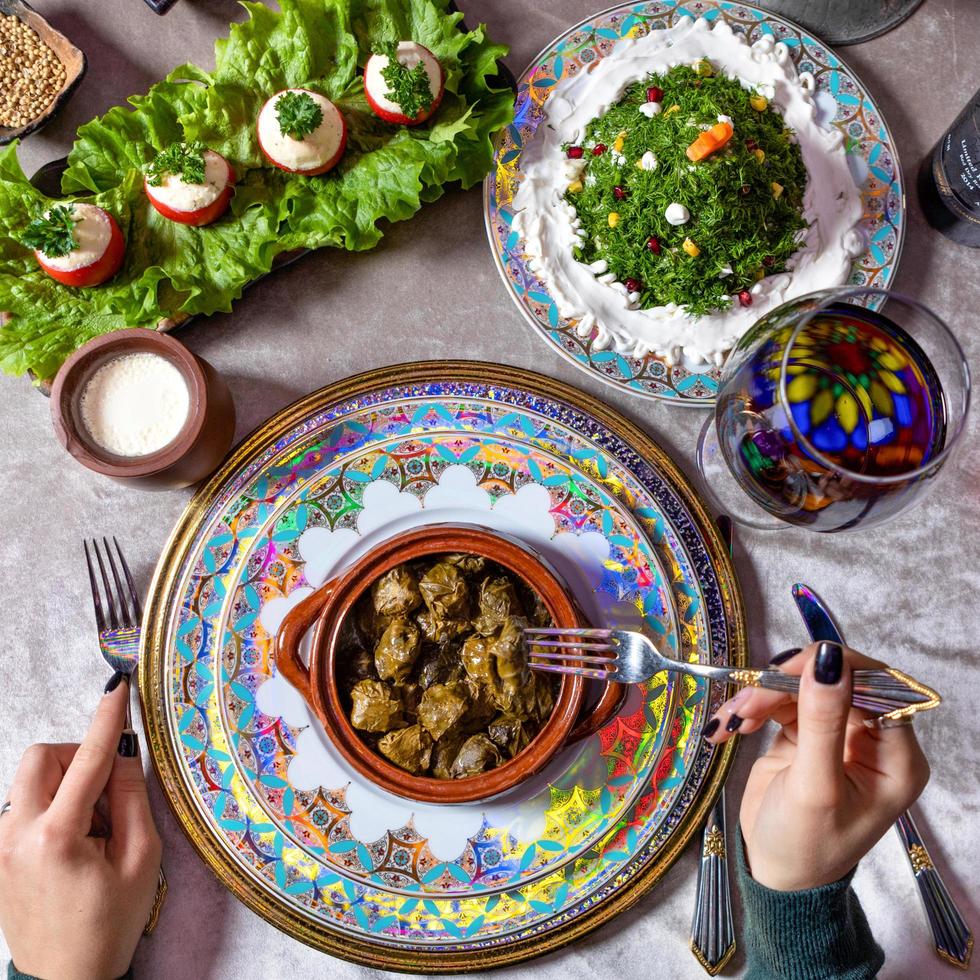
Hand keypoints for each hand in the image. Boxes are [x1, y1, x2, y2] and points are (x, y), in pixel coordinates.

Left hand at [0, 677, 161, 979]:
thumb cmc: (107, 926)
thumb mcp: (140, 861)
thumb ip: (133, 799)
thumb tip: (125, 754)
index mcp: (56, 837)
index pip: (87, 761)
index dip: (106, 720)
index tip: (119, 688)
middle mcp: (16, 835)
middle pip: (42, 757)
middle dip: (76, 758)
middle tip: (107, 792)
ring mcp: (0, 845)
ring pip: (32, 779)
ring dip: (66, 785)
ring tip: (93, 830)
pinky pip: (25, 805)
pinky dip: (54, 808)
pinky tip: (74, 844)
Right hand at [705, 642, 928, 890]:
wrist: (773, 876)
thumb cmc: (806, 845)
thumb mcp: (815, 786)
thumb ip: (822, 720)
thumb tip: (828, 658)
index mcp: (895, 755)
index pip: (876, 686)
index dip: (833, 669)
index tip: (785, 671)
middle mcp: (871, 739)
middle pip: (833, 681)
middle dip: (785, 685)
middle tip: (748, 700)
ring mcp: (836, 734)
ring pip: (800, 687)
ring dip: (760, 697)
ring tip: (733, 723)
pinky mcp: (804, 734)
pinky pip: (779, 702)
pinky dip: (751, 710)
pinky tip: (728, 729)